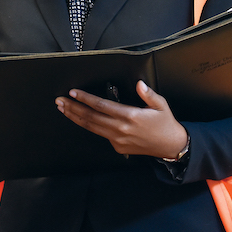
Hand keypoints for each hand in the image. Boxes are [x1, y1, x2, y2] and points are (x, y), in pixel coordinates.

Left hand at [56, 81, 188, 158]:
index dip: (86, 99)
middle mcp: (121, 129)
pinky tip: (81, 119)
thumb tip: (139, 84)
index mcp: (130, 116)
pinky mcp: (118, 147)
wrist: (170, 146)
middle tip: (60, 100)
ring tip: (63, 109)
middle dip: (73, 108)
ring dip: (76, 118)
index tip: (73, 93)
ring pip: (92, 128)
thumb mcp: (161, 105)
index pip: (102, 106)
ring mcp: (118, 140)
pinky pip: (101, 135)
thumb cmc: (165, 123)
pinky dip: (89, 126)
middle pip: (91, 118)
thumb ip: (148, 94)